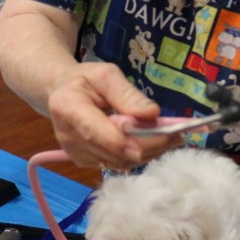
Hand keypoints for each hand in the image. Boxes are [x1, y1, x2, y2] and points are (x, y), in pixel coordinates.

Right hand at [46, 62, 182, 170]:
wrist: (60, 93)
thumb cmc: (84, 80)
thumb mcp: (106, 75)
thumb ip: (127, 95)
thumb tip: (152, 114)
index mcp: (68, 108)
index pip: (101, 133)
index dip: (132, 140)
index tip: (165, 135)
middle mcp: (67, 136)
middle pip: (114, 151)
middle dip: (149, 145)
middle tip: (178, 135)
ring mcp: (74, 153)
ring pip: (119, 161)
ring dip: (147, 152)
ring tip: (170, 138)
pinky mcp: (82, 162)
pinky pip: (116, 163)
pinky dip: (137, 155)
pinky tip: (151, 143)